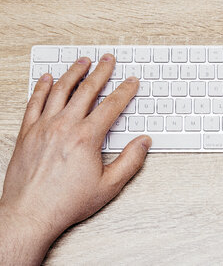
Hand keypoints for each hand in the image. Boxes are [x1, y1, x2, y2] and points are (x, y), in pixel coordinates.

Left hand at [0, 54, 150, 264]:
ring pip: (61, 90)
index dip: (125, 91)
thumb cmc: (66, 202)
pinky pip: (35, 102)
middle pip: (87, 90)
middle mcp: (64, 126)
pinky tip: (47, 78)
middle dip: (101, 72)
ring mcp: (43, 127)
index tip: (131, 82)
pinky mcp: (27, 132)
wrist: (30, 214)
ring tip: (82, 60)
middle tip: (108, 60)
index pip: (111, 106)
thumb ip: (130, 161)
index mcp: (86, 138)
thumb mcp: (109, 186)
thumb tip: (143, 143)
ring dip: (74, 72)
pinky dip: (42, 87)